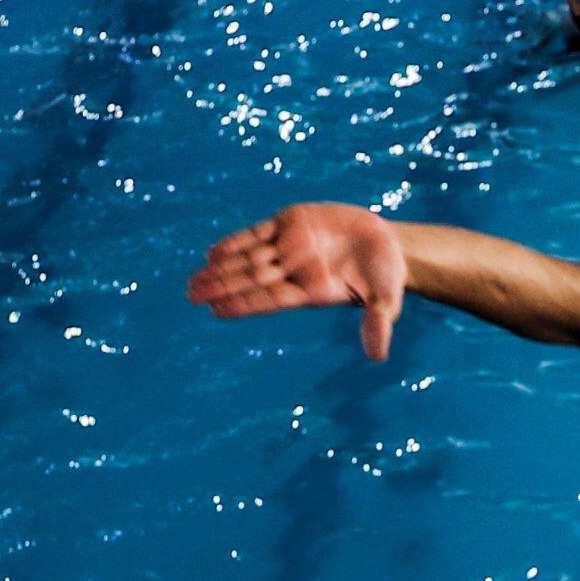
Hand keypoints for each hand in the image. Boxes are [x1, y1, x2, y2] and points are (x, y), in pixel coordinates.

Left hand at [190, 201, 408, 355]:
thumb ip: (378, 323)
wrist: (388, 246)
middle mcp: (295, 272)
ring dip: (221, 268)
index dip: (245, 303)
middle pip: (252, 279)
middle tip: (191, 294)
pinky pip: (258, 232)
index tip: (217, 311)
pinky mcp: (292, 224)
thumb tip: (378, 356)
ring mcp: (291, 247)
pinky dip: (236, 241)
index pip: (271, 299)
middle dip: (222, 286)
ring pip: (249, 258)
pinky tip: (213, 253)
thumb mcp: (386, 300)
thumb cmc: (387, 278)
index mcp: (312, 292)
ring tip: (194, 279)